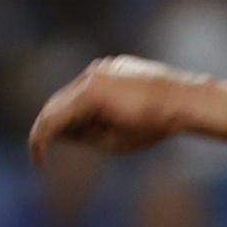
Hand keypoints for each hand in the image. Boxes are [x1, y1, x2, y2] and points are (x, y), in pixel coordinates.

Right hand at [28, 56, 211, 164]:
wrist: (187, 99)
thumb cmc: (154, 124)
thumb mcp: (114, 141)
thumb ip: (83, 136)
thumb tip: (62, 133)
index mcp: (89, 94)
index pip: (51, 119)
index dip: (40, 142)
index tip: (39, 161)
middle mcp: (91, 74)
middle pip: (58, 104)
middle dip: (54, 128)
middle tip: (54, 151)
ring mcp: (102, 67)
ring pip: (73, 94)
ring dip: (73, 115)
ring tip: (97, 133)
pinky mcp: (113, 65)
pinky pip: (91, 85)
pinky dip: (88, 103)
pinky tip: (108, 117)